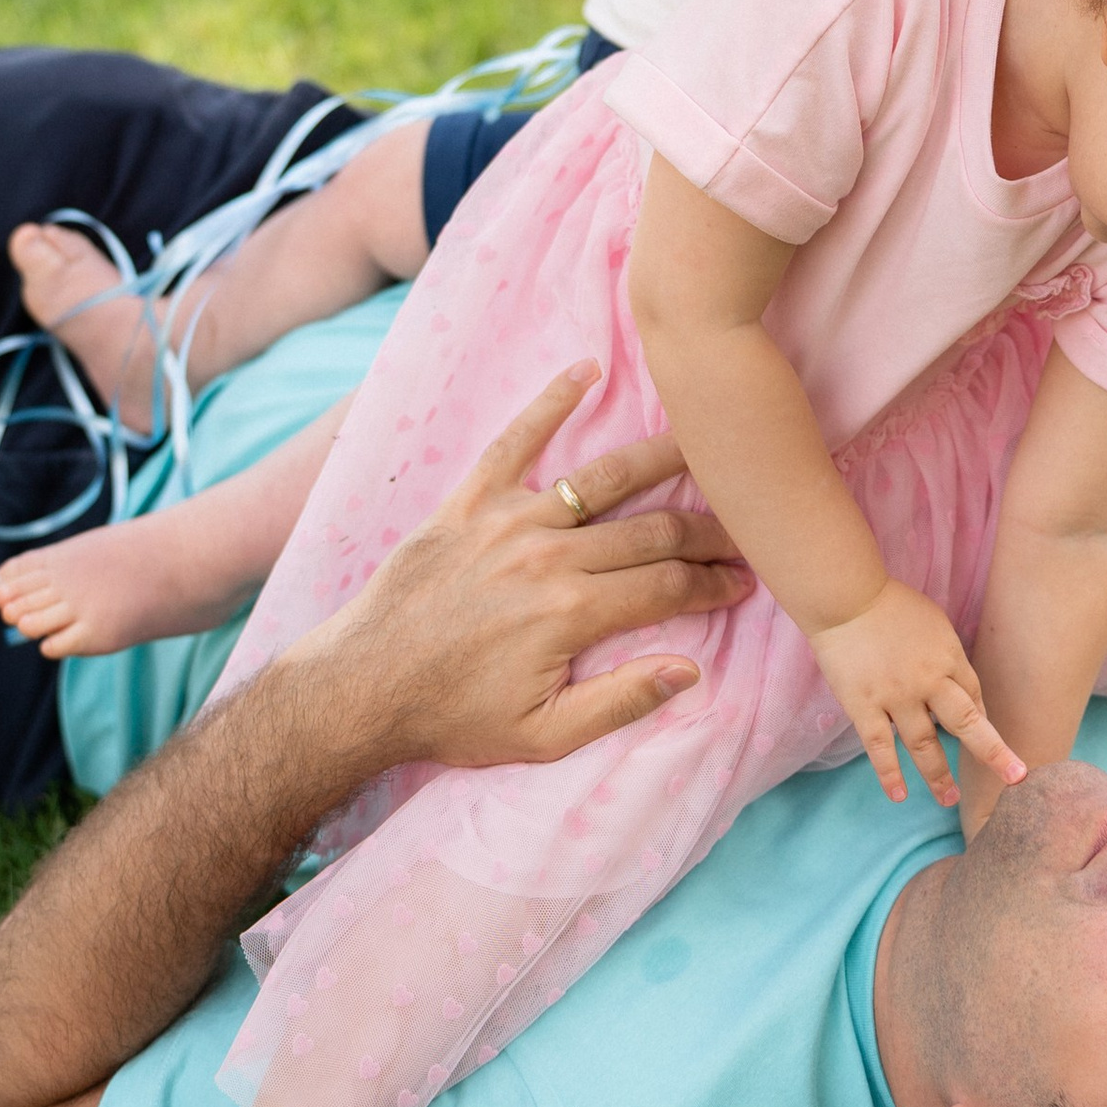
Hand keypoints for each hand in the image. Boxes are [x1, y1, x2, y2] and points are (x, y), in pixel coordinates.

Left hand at [303, 370, 753, 775]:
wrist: (360, 687)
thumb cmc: (452, 717)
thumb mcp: (543, 736)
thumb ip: (621, 701)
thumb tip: (691, 669)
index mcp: (572, 612)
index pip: (670, 585)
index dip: (716, 582)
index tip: (746, 581)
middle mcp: (549, 554)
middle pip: (653, 529)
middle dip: (710, 529)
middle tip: (746, 526)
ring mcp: (508, 520)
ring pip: (604, 478)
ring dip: (662, 456)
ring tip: (705, 440)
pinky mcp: (469, 500)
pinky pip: (516, 441)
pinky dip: (551, 402)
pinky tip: (587, 370)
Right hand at [810, 580, 1024, 810]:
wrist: (846, 597)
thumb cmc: (890, 605)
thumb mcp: (933, 622)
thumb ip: (946, 654)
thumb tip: (955, 684)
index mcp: (949, 657)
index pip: (974, 698)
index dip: (982, 721)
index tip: (986, 739)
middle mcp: (929, 681)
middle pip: (967, 724)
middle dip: (993, 753)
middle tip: (1014, 778)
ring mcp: (896, 696)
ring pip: (924, 744)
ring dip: (939, 776)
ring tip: (949, 800)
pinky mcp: (864, 706)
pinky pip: (880, 747)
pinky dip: (889, 774)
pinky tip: (898, 796)